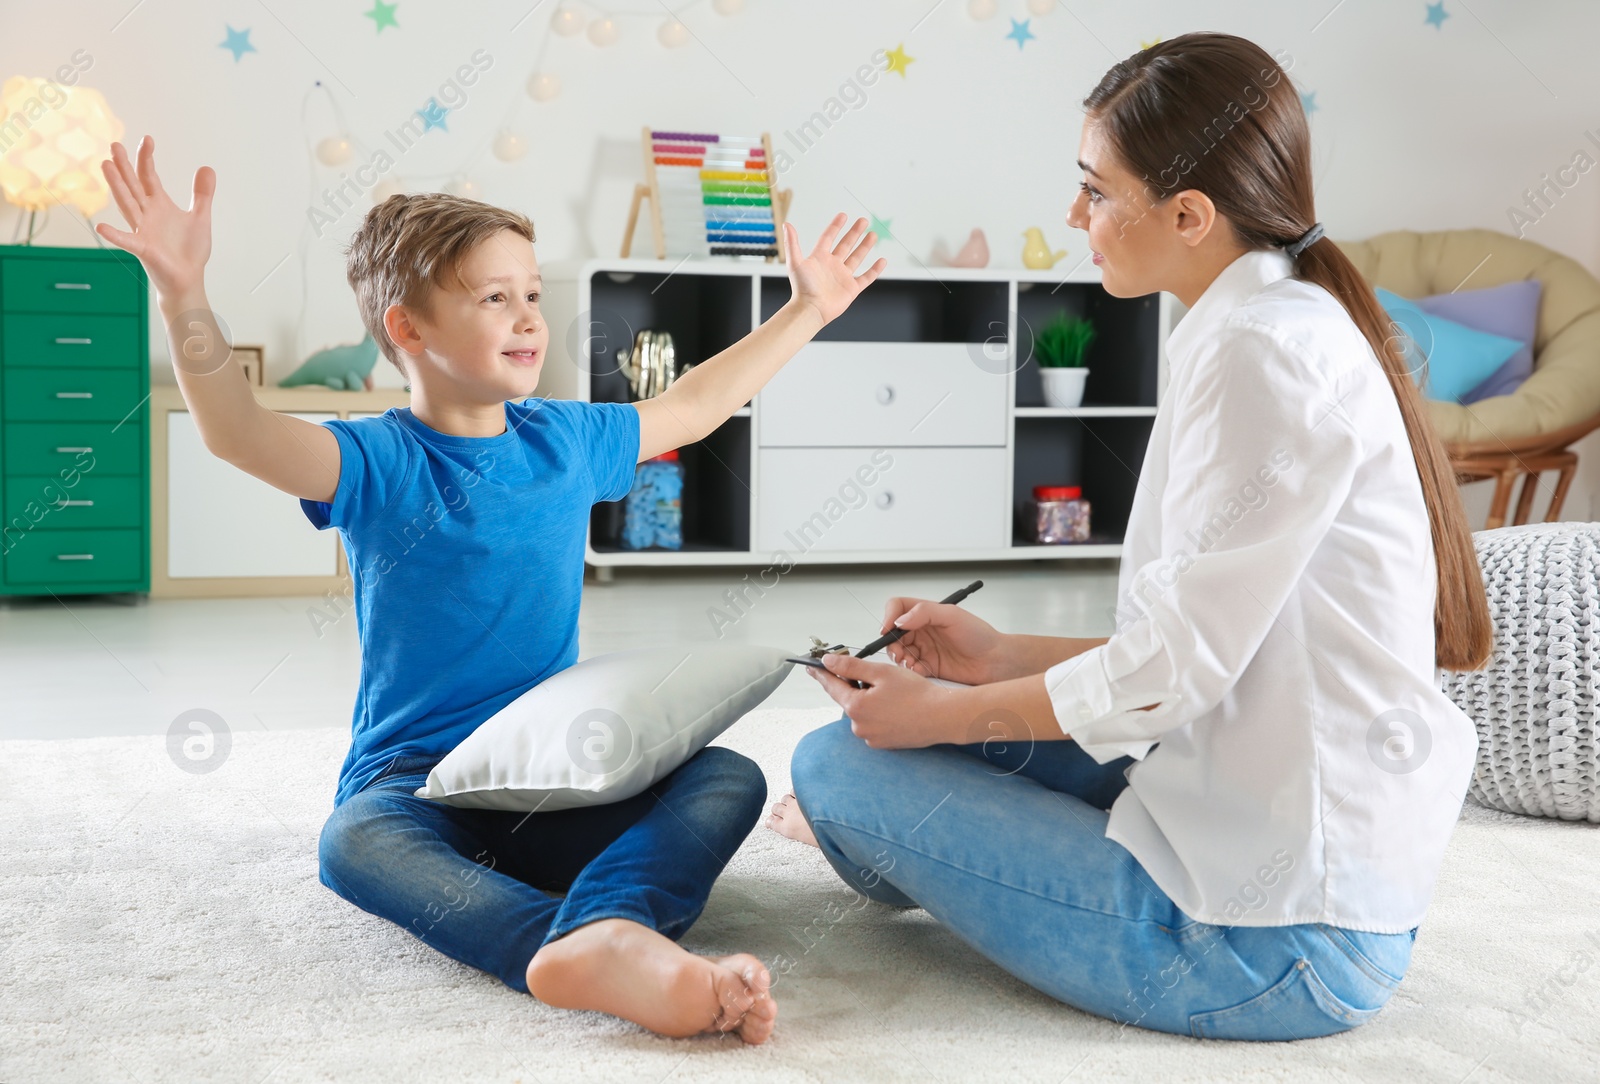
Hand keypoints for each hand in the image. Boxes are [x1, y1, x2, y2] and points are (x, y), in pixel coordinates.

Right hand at [96, 136, 214, 301]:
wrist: (189, 279)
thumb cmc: (190, 250)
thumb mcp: (201, 217)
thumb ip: (202, 194)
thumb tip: (207, 167)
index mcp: (159, 205)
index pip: (149, 176)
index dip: (147, 159)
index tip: (147, 139)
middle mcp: (147, 214)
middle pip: (133, 185)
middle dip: (124, 166)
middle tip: (114, 145)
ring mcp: (142, 231)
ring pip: (127, 205)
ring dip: (117, 187)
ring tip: (106, 166)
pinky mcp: (144, 249)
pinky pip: (128, 241)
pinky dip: (115, 235)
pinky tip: (102, 228)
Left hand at [783, 214, 885, 327]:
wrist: (810, 310)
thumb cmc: (802, 288)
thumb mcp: (795, 262)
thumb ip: (792, 243)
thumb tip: (787, 224)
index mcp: (820, 258)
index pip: (829, 238)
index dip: (836, 226)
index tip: (844, 215)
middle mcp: (832, 266)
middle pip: (846, 245)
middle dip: (855, 233)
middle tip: (864, 220)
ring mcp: (843, 277)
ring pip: (857, 258)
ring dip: (865, 246)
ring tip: (873, 235)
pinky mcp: (852, 289)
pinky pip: (866, 277)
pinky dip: (875, 270)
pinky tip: (882, 260)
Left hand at [805, 653, 964, 748]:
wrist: (942, 717)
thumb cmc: (916, 694)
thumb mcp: (881, 672)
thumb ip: (851, 667)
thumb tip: (828, 662)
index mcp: (856, 707)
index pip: (831, 686)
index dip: (821, 673)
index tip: (812, 667)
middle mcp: (859, 726)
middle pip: (848, 699)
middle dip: (854, 685)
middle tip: (871, 674)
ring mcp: (870, 737)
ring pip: (862, 712)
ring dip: (868, 699)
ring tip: (891, 691)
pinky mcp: (882, 744)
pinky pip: (873, 724)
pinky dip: (879, 713)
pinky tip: (895, 706)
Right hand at [880, 598, 1008, 684]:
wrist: (995, 662)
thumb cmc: (979, 635)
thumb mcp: (953, 616)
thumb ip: (924, 612)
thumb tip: (899, 620)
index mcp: (926, 613)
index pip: (898, 608)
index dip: (889, 617)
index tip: (888, 629)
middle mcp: (923, 630)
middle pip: (893, 633)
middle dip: (891, 642)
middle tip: (898, 651)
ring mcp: (924, 648)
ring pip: (899, 651)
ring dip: (899, 657)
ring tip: (909, 662)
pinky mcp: (928, 667)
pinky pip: (910, 668)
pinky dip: (910, 670)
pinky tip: (920, 670)